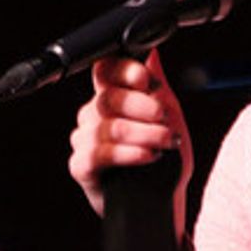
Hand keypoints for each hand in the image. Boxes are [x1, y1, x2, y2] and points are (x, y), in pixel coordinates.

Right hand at [68, 50, 192, 226]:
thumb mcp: (169, 116)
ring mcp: (84, 141)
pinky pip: (99, 154)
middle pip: (108, 98)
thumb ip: (157, 84)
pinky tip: (148, 156)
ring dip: (144, 133)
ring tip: (167, 142)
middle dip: (143, 107)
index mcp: (110, 97)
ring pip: (108, 127)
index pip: (105, 70)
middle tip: (165, 119)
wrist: (165, 199)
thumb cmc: (165, 158)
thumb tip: (152, 51)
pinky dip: (128, 153)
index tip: (150, 83)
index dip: (126, 72)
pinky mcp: (81, 167)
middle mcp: (92, 115)